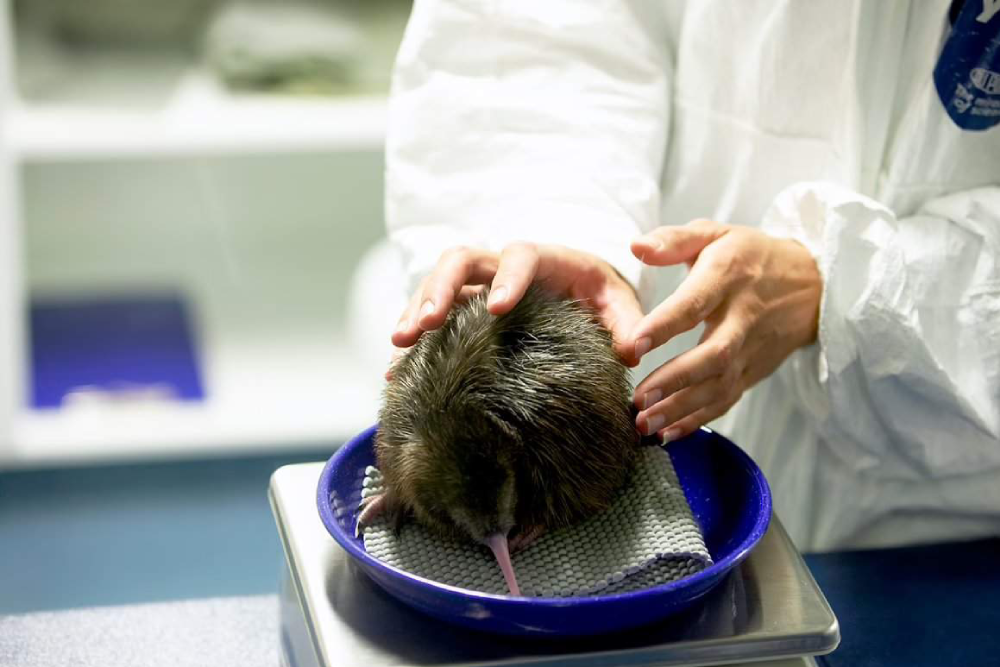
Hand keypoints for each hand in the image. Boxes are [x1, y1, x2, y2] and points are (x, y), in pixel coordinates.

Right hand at [389, 243, 644, 372]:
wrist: (578, 289)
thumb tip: (633, 351)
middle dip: (441, 289)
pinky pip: (431, 314)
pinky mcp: (461, 306)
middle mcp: (501, 266)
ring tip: (400, 345)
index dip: (507, 277)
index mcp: (543, 259)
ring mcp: (477, 284)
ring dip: (416, 310)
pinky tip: (396, 370)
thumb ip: (627, 324)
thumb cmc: (600, 294)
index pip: (520, 256)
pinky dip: (414, 338)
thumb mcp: (618, 304)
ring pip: (436, 284)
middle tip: (428, 324)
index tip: (496, 307)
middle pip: (461, 260)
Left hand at [629, 219, 821, 440]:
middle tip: (638, 399)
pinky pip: (728, 399)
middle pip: (713, 354)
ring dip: (682, 409)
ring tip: (645, 424)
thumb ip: (673, 239)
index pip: (695, 303)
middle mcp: (743, 317)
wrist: (813, 284)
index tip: (634, 345)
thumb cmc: (750, 255)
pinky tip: (669, 433)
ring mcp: (752, 349)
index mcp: (727, 276)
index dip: (665, 325)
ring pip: (720, 385)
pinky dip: (699, 420)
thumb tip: (635, 246)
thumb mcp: (715, 234)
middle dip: (675, 380)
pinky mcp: (755, 371)